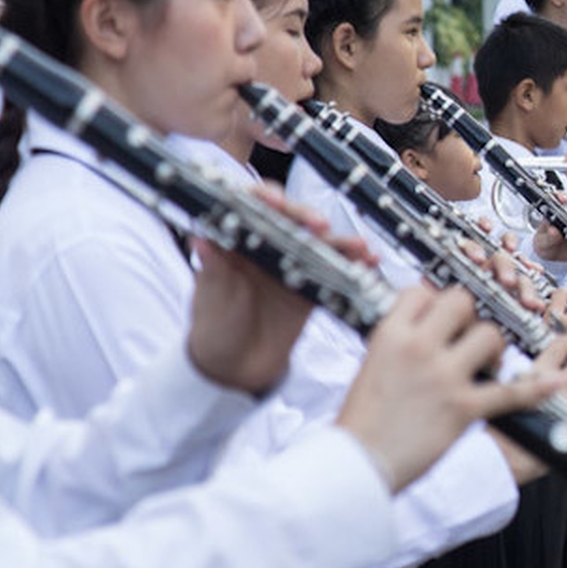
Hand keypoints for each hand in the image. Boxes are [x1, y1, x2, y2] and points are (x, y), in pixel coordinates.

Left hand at [185, 187, 372, 394]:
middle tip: (320, 225)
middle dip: (308, 217)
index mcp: (237, 243)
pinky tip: (366, 263)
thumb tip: (200, 240)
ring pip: (318, 243)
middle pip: (291, 219)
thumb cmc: (214, 329)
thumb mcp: (210, 299)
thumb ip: (212, 271)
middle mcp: (265, 247)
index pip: (251, 207)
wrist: (236, 368)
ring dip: (340, 241)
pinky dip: (352, 265)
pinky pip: (335, 270)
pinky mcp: (310, 286)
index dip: (264, 199)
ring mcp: (291, 265)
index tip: (276, 202)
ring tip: (357, 246)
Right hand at [336, 286, 556, 490]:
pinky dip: (535, 388)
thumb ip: (399, 342)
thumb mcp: (372, 366)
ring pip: (490, 335)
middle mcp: (418, 348)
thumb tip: (425, 327)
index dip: (435, 301)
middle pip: (462, 302)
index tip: (440, 318)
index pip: (422, 291)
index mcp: (390, 335)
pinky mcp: (464, 408)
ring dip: (495, 349)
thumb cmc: (363, 420)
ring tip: (488, 366)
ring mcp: (444, 376)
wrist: (358, 465)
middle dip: (469, 317)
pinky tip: (554, 382)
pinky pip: (511, 390)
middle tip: (467, 338)